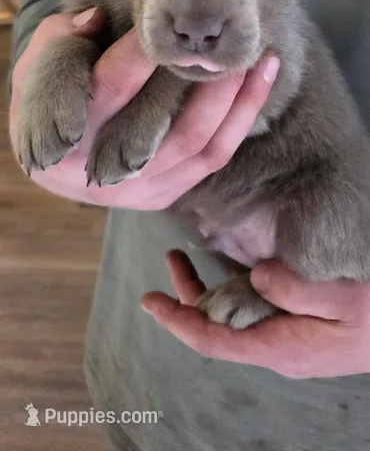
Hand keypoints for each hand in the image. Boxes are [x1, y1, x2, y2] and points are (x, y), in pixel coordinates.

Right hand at [10, 8, 278, 208]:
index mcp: (69, 130)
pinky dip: (241, 119)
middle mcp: (106, 167)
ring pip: (197, 141)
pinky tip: (260, 83)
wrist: (54, 162)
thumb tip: (99, 18)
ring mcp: (140, 188)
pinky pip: (214, 157)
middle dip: (202, 77)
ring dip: (235, 98)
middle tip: (228, 39)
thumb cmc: (48, 100)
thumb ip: (63, 36)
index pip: (111, 85)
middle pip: (163, 121)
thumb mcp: (39, 65)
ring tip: (261, 57)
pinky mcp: (166, 194)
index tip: (171, 20)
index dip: (143, 52)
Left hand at [141, 252, 369, 377]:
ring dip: (203, 289)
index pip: (215, 339)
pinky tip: (222, 268)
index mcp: (280, 347)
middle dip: (186, 296)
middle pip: (215, 326)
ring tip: (180, 257)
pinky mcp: (291, 326)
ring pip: (230, 317)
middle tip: (169, 258)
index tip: (150, 302)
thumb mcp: (343, 299)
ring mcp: (282, 337)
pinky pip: (250, 310)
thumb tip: (258, 276)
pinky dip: (229, 288)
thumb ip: (299, 289)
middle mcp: (274, 346)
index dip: (179, 321)